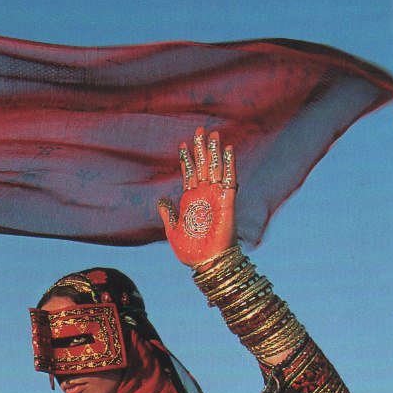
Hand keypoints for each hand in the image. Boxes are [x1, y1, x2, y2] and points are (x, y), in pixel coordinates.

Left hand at [157, 127, 237, 267]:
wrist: (207, 263)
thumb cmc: (192, 251)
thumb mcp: (173, 232)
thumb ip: (168, 215)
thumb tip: (162, 200)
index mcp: (190, 200)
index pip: (189, 174)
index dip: (186, 159)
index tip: (183, 144)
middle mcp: (204, 195)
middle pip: (203, 166)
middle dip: (201, 148)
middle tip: (199, 129)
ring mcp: (216, 197)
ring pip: (215, 168)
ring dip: (214, 152)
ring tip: (212, 134)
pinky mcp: (228, 201)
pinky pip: (230, 179)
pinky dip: (229, 164)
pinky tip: (228, 150)